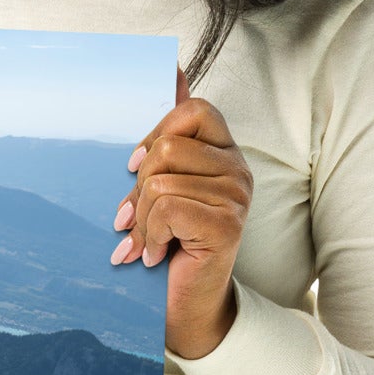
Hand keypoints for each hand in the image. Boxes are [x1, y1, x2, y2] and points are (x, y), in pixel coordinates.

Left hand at [111, 64, 252, 359]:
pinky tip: (155, 255)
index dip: (155, 134)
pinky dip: (149, 235)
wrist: (183, 306)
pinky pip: (168, 207)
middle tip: (135, 218)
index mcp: (223, 152)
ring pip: (162, 180)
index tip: (135, 168)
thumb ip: (168, 132)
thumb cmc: (168, 243)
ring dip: (142, 219)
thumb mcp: (159, 184)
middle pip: (169, 146)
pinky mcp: (227, 223)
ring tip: (146, 241)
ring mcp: (237, 195)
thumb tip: (172, 68)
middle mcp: (238, 168)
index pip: (191, 109)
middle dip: (139, 186)